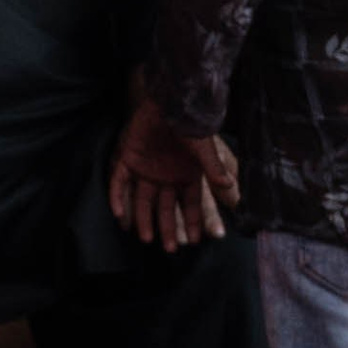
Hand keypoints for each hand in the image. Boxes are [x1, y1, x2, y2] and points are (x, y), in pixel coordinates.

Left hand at [110, 93, 235, 250]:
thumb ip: (214, 168)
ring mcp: (145, 169)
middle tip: (168, 248)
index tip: (194, 241)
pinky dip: (118, 198)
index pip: (190, 204)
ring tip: (146, 238)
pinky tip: (119, 216)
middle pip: (165, 207)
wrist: (170, 100)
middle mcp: (165, 176)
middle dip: (168, 227)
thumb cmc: (190, 123)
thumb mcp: (204, 148)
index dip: (192, 221)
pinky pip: (119, 182)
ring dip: (142, 219)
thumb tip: (229, 187)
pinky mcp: (126, 159)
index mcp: (185, 174)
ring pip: (142, 200)